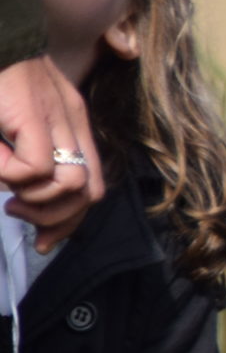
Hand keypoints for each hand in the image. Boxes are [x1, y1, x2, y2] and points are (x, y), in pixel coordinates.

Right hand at [0, 55, 101, 249]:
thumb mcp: (9, 124)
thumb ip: (20, 153)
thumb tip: (19, 195)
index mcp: (67, 123)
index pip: (89, 187)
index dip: (68, 222)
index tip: (42, 240)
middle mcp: (70, 121)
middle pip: (89, 193)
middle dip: (55, 219)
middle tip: (18, 211)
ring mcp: (56, 116)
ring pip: (70, 184)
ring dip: (34, 198)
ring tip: (8, 191)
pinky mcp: (34, 112)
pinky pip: (37, 166)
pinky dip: (13, 174)